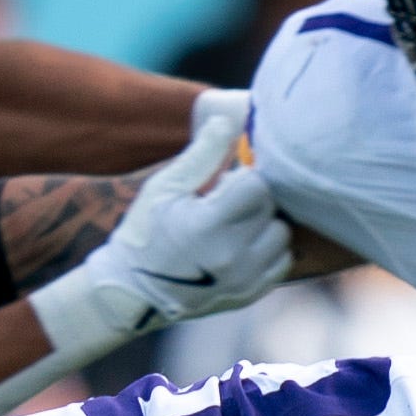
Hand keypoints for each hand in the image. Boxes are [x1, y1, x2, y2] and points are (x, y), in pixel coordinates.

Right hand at [29, 99, 292, 353]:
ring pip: (282, 235)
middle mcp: (231, 257)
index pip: (257, 186)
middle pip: (272, 209)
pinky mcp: (251, 295)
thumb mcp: (165, 187)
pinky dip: (268, 249)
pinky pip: (282, 261)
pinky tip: (243, 245)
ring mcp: (243, 280)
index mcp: (207, 226)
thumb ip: (202, 154)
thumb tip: (229, 120)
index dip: (242, 178)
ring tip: (236, 225)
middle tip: (227, 203)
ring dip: (265, 224)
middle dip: (254, 199)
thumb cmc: (146, 232)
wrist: (133, 292)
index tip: (223, 184)